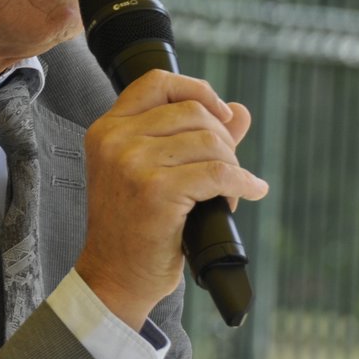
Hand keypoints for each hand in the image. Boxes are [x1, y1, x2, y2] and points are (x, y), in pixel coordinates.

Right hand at [75, 70, 268, 328]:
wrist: (115, 277)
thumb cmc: (135, 228)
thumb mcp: (153, 173)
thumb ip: (195, 138)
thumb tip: (240, 111)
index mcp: (107, 129)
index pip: (157, 82)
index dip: (197, 90)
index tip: (221, 113)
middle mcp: (115, 139)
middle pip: (193, 112)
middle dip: (222, 139)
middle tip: (226, 171)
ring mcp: (133, 163)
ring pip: (210, 141)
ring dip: (232, 165)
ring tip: (229, 191)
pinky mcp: (156, 190)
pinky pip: (219, 173)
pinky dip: (243, 183)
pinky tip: (251, 191)